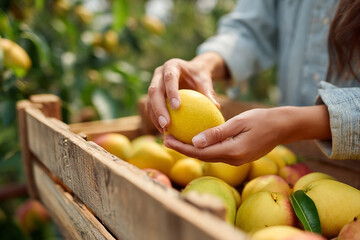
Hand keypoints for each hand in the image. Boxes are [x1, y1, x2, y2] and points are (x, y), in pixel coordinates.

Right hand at [146, 52, 227, 132]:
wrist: (190, 71)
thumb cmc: (199, 76)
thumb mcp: (205, 80)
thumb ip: (208, 91)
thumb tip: (216, 107)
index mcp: (172, 66)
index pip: (169, 78)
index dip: (171, 92)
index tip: (177, 107)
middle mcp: (159, 73)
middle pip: (154, 90)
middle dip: (159, 108)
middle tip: (166, 124)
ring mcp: (153, 83)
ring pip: (149, 100)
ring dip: (155, 116)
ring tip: (164, 130)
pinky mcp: (152, 94)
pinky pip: (150, 107)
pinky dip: (155, 118)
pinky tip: (163, 130)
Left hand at [163, 105, 330, 165]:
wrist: (282, 127)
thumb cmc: (262, 120)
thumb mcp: (238, 122)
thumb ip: (217, 133)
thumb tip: (194, 142)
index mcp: (232, 152)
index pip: (200, 153)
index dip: (181, 148)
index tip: (166, 139)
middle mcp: (233, 161)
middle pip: (201, 157)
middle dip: (182, 149)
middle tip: (165, 139)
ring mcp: (236, 161)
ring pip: (208, 156)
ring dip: (191, 149)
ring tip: (175, 139)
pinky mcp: (238, 157)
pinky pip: (216, 153)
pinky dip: (203, 147)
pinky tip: (194, 139)